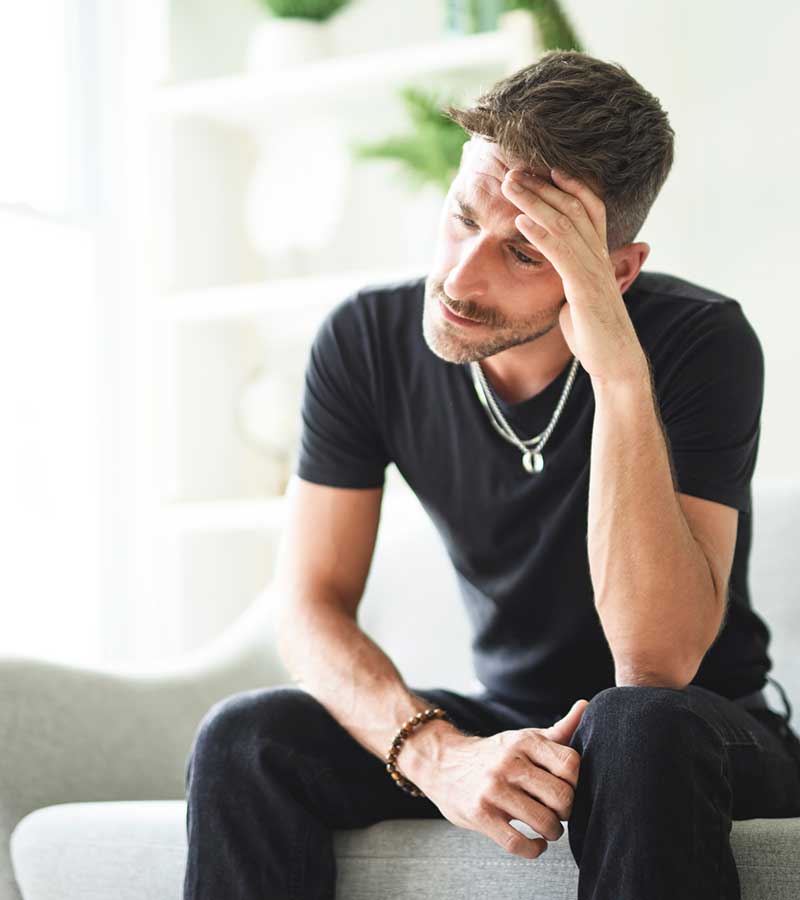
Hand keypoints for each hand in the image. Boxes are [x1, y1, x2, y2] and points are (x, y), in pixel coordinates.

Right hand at [410, 698, 588, 858]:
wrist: (442, 763)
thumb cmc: (494, 754)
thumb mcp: (523, 738)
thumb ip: (558, 730)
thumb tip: (586, 705)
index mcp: (524, 741)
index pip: (571, 764)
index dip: (578, 782)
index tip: (568, 788)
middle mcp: (509, 762)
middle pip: (562, 797)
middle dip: (567, 811)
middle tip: (559, 812)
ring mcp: (493, 789)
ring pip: (544, 822)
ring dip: (553, 832)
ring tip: (547, 828)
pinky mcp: (480, 814)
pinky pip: (518, 843)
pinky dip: (534, 849)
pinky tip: (534, 842)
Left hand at [501, 167, 648, 386]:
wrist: (615, 362)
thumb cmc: (595, 335)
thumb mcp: (579, 299)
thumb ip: (570, 281)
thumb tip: (558, 279)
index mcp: (599, 257)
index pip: (590, 208)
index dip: (572, 184)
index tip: (545, 168)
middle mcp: (600, 256)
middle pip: (573, 206)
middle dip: (543, 185)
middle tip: (514, 170)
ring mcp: (593, 270)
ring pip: (564, 223)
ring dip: (534, 201)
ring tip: (509, 185)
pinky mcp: (584, 288)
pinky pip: (560, 253)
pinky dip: (539, 234)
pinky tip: (520, 222)